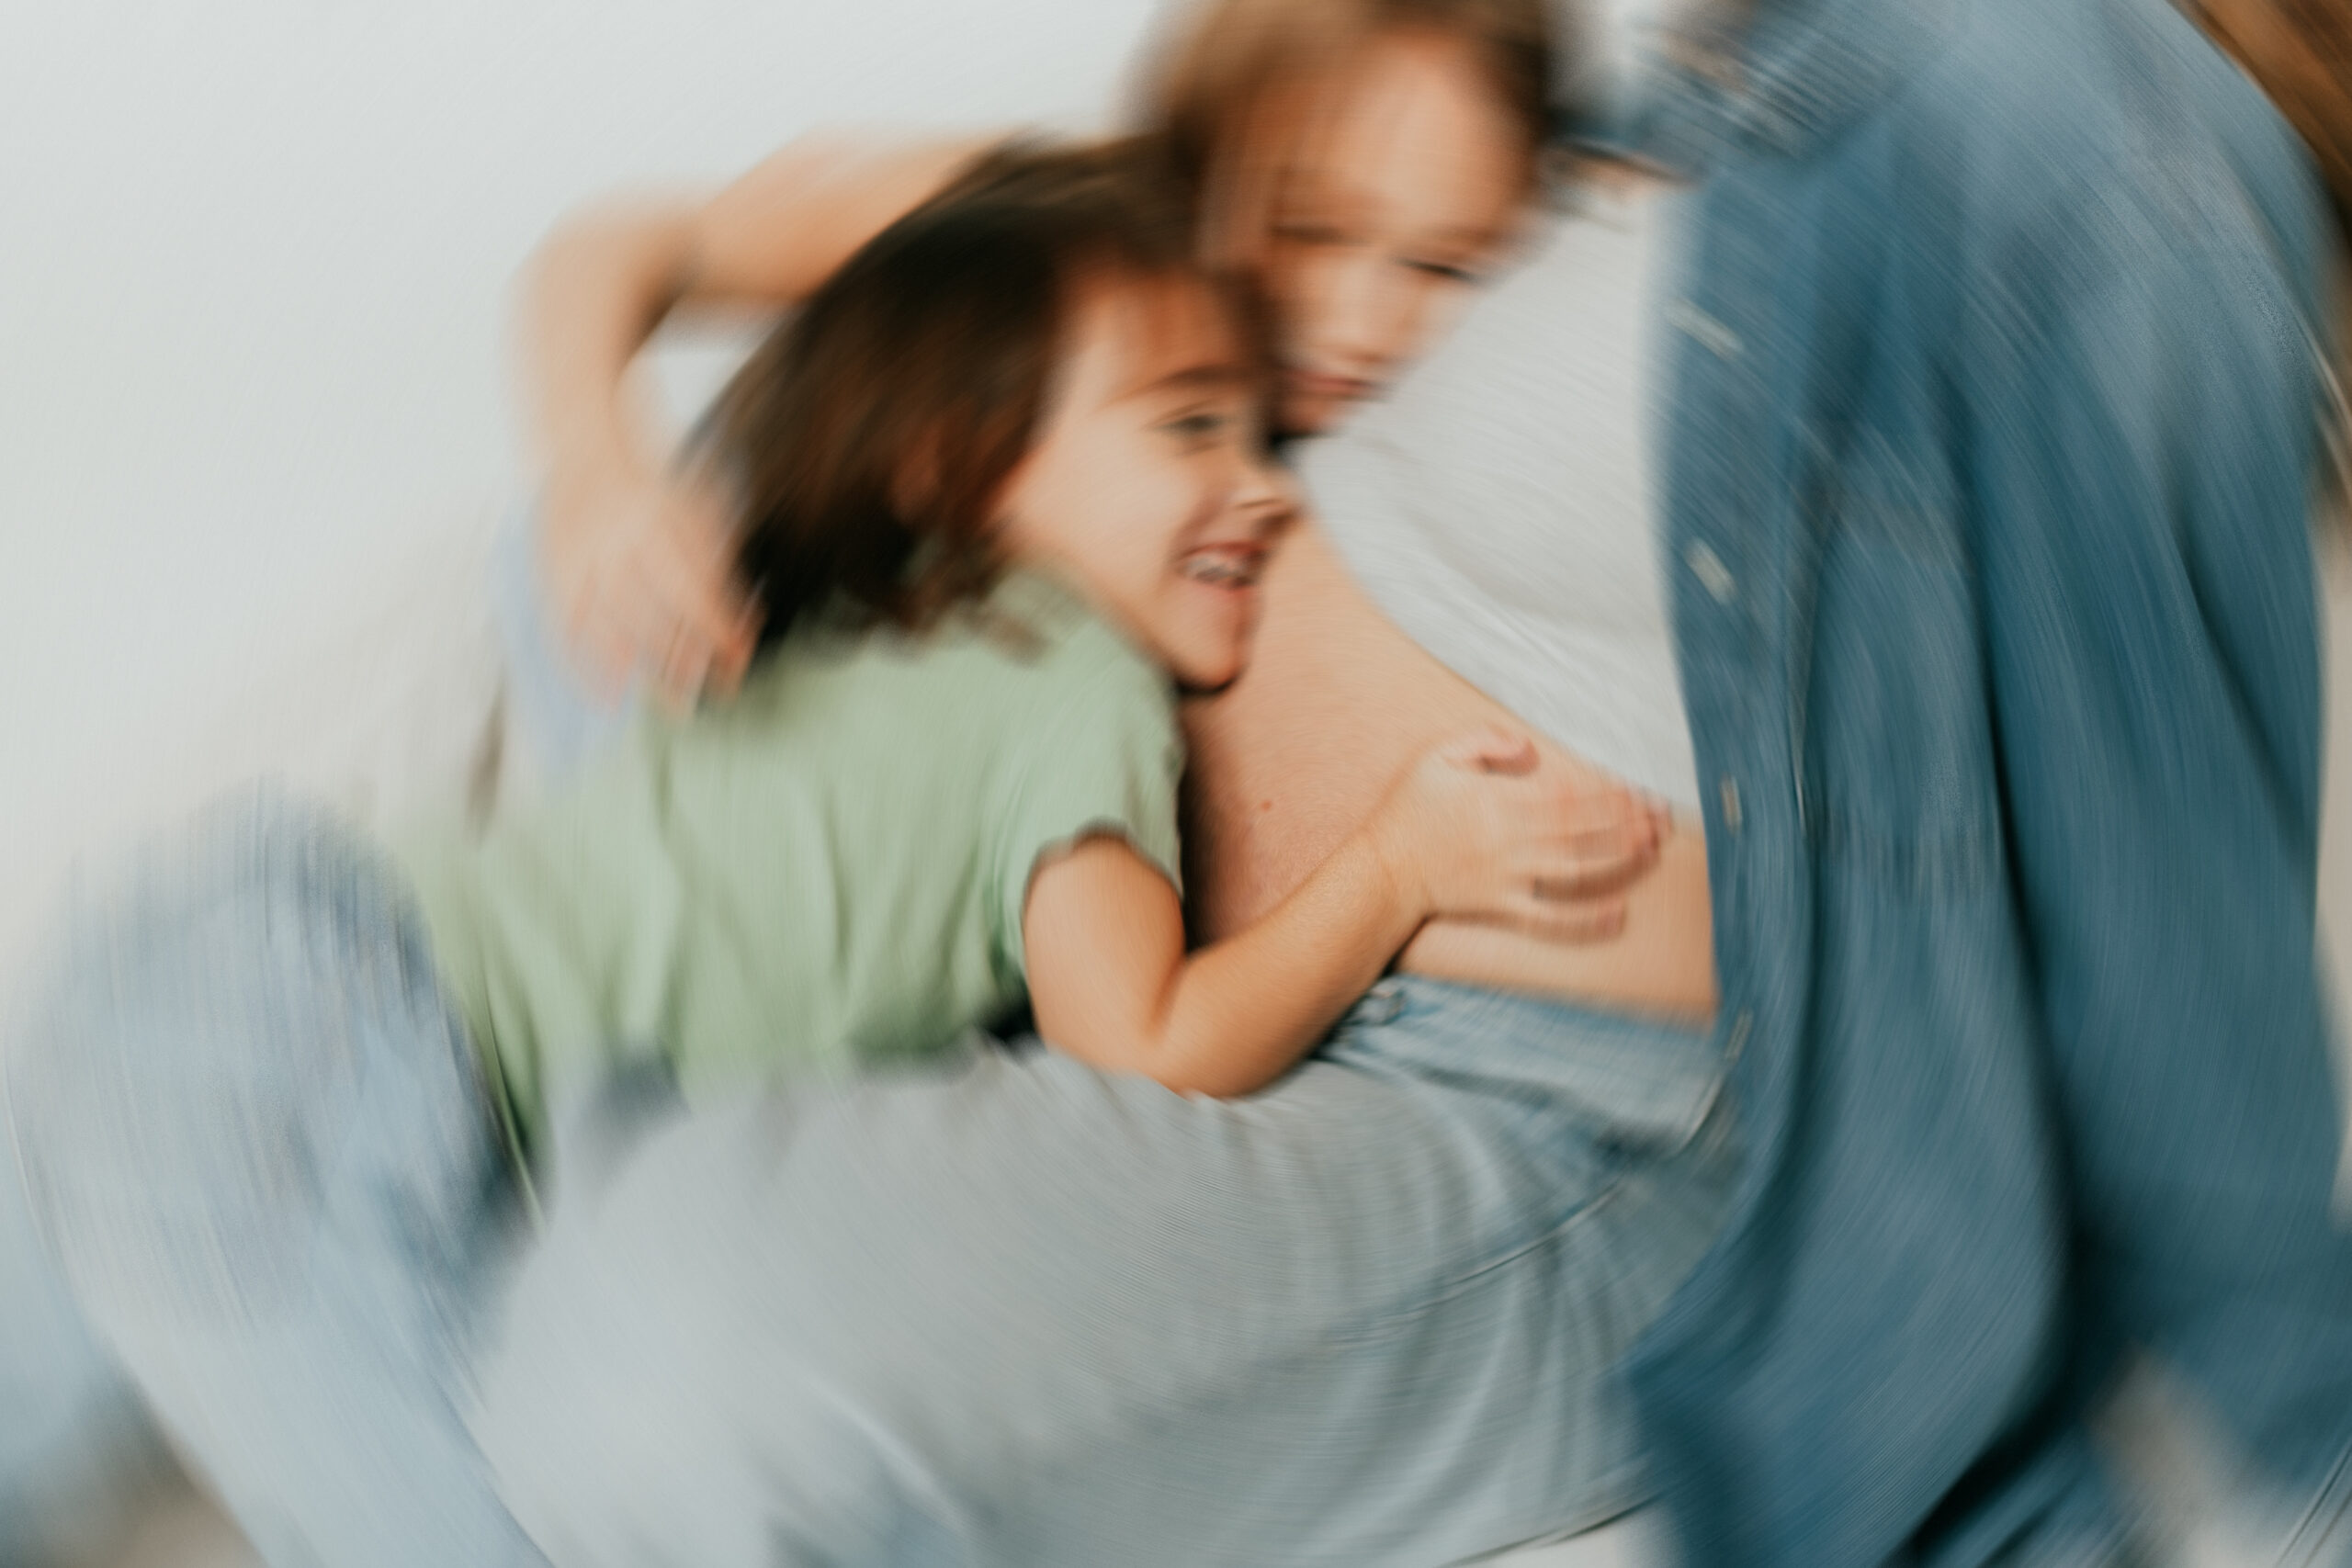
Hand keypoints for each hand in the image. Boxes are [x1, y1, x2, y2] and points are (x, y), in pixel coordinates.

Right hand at [538, 459, 760, 708]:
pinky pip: (566, 629)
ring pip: (607, 624)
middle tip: (713, 688)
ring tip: (674, 702)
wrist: (585, 449)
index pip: (690, 583)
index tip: (739, 654)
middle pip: (649, 611)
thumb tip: (745, 622)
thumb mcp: (696, 511)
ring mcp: (576, 560)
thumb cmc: (652, 486)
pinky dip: (585, 668)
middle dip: (684, 655)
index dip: (717, 625)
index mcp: (653, 519)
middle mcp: (611, 541)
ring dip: (645, 670)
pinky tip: (611, 697)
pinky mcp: (553, 575)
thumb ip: (719, 566)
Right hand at [1370, 727, 1666, 940]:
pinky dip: (1584, 921)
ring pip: (1574, 871)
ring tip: (1652, 849)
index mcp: (1497, 803)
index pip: (1566, 798)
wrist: (1382, 870)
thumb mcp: (1435, 755)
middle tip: (1663, 817)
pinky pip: (1549, 919)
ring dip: (1617, 861)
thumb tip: (1529, 745)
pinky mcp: (1501, 908)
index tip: (1638, 789)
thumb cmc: (1408, 808)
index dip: (1607, 794)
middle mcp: (1510, 842)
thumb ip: (1481, 739)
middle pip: (1581, 833)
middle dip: (1626, 824)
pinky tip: (1617, 915)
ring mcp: (1507, 879)